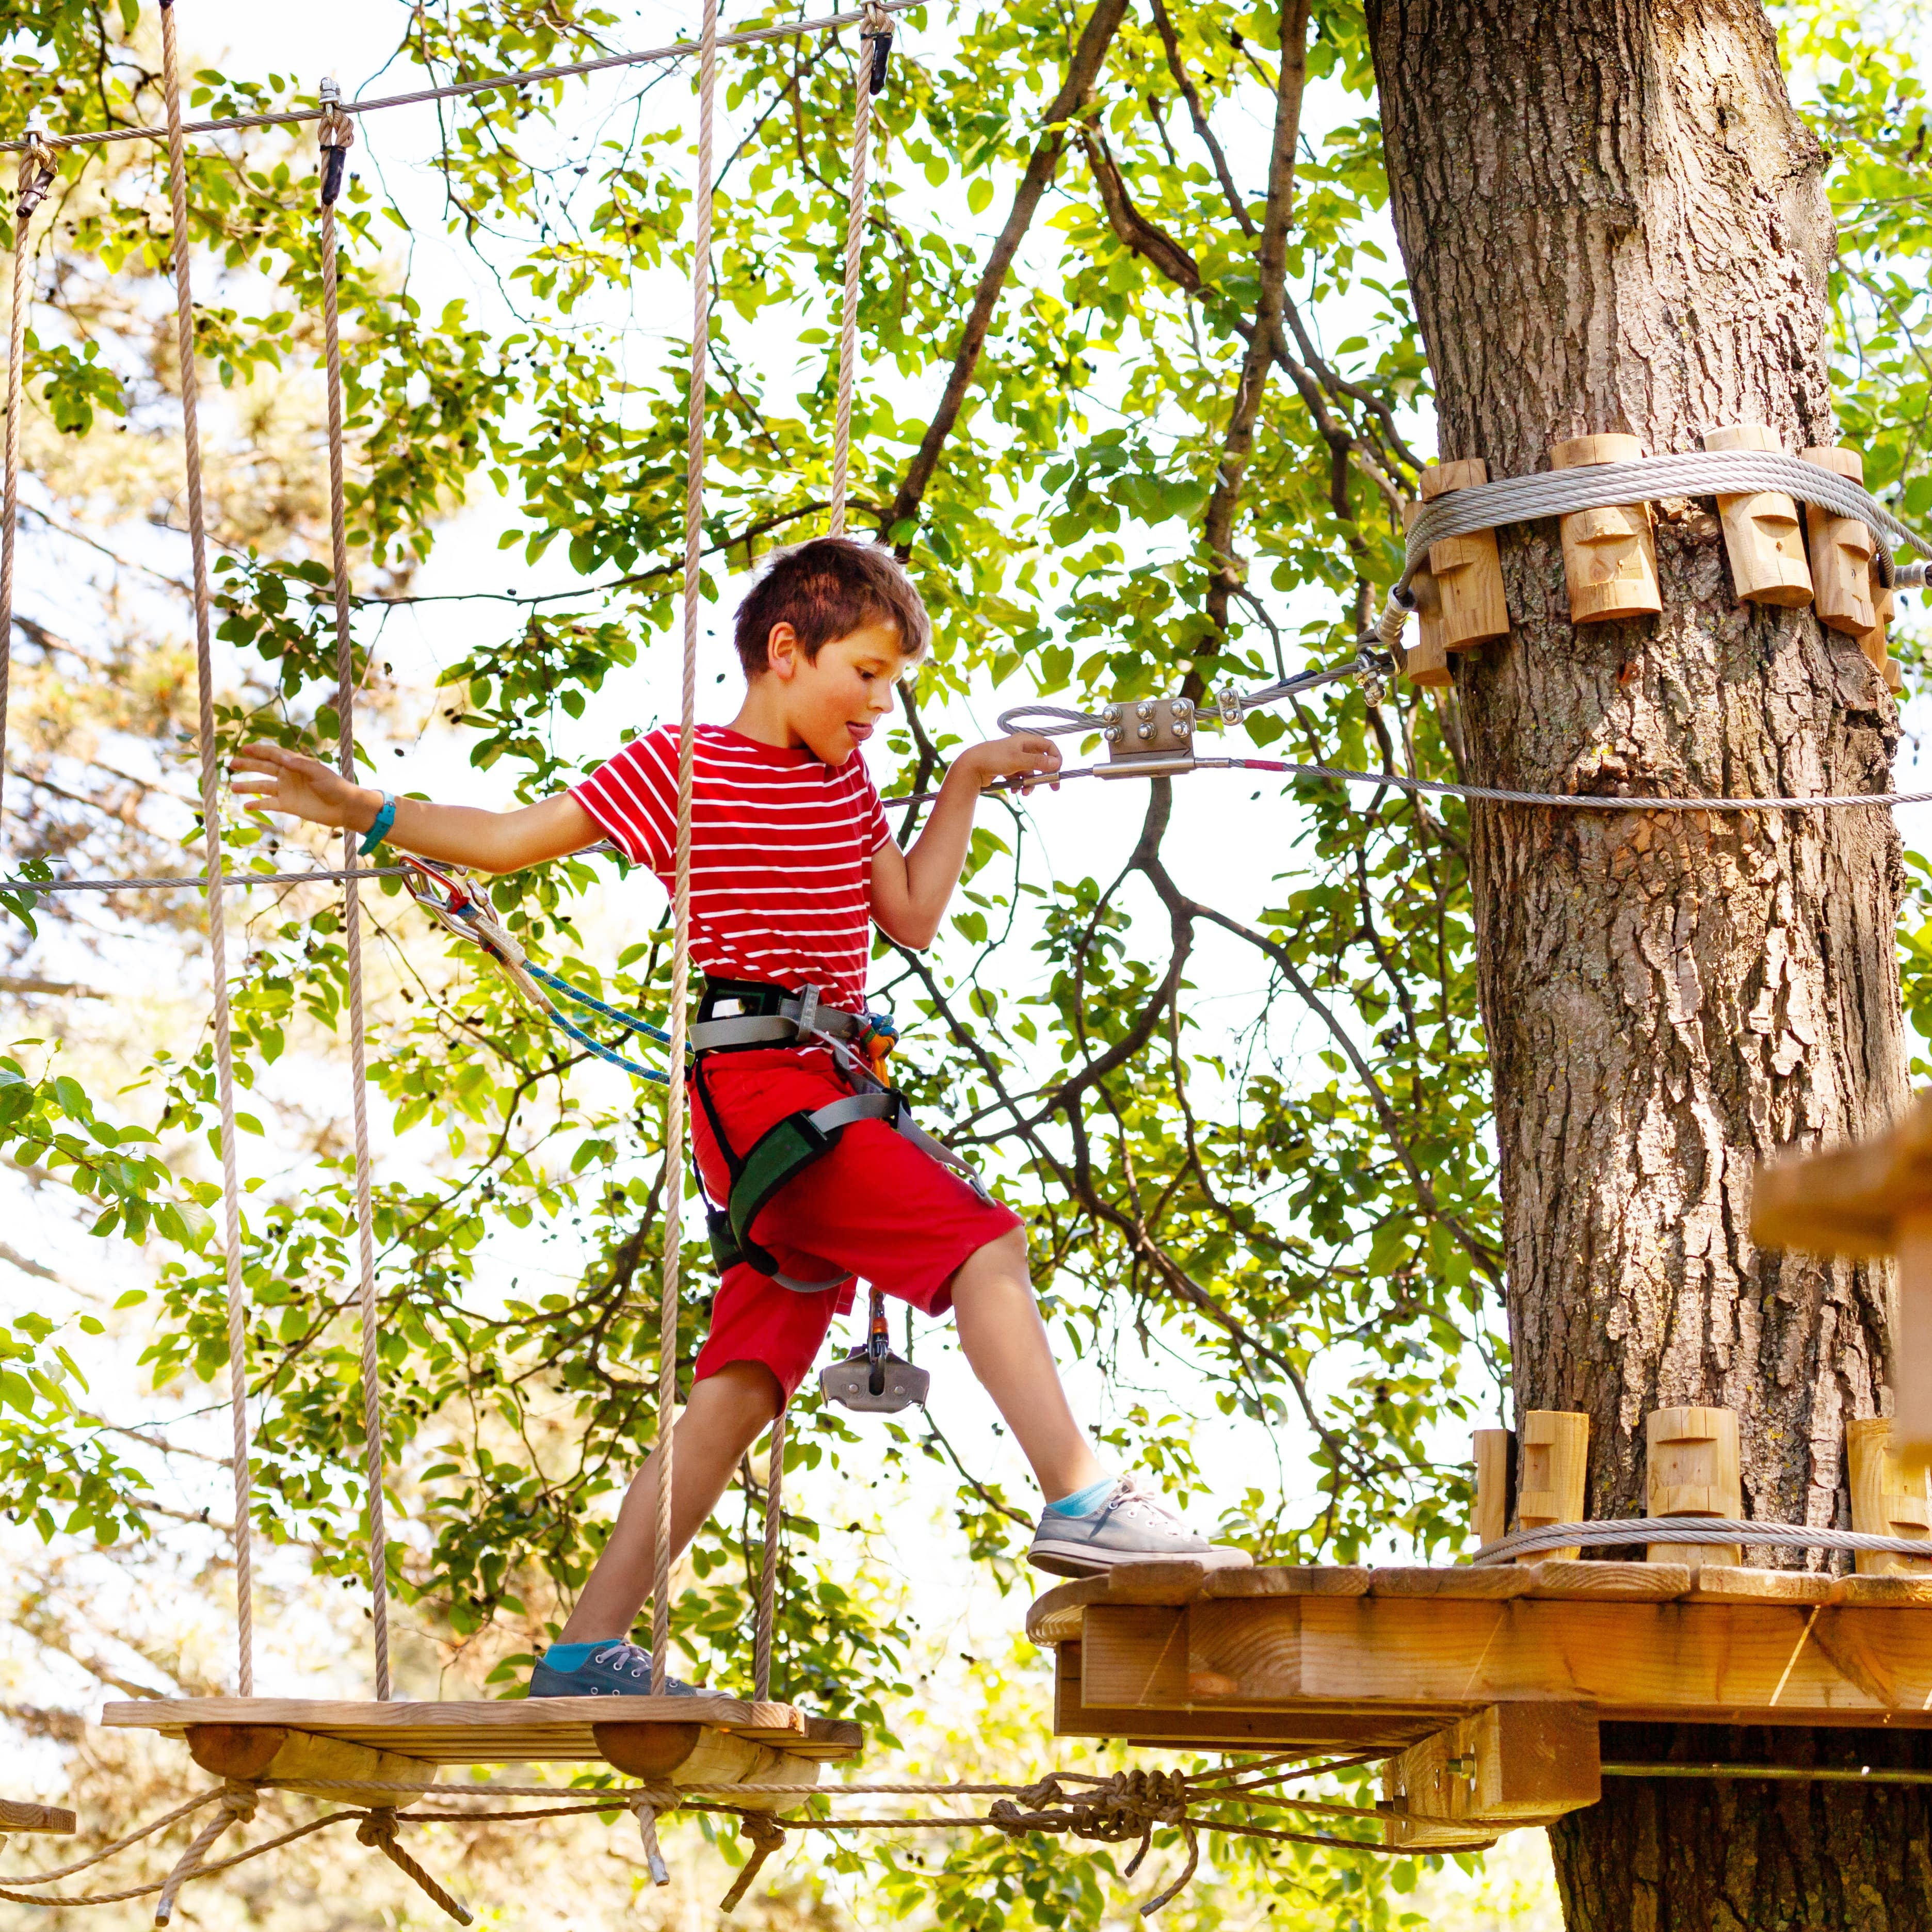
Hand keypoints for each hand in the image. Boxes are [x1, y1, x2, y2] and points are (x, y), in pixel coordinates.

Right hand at [230, 742, 380, 831]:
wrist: (344, 807)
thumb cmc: (335, 786)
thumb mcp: (318, 772)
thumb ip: (299, 764)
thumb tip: (281, 757)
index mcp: (295, 764)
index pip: (273, 754)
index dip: (259, 750)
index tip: (244, 747)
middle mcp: (288, 775)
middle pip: (263, 768)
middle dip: (248, 765)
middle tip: (231, 764)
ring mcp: (286, 790)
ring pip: (262, 787)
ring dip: (247, 786)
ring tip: (232, 787)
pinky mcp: (288, 805)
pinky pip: (268, 804)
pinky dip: (257, 804)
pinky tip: (246, 806)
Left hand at [950, 732, 1061, 796]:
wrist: (970, 767)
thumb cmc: (993, 759)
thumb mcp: (1018, 761)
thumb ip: (1038, 762)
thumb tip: (1057, 763)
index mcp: (1025, 740)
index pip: (1048, 746)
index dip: (1056, 758)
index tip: (1058, 772)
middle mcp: (1021, 748)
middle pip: (1041, 761)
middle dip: (1045, 775)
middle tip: (1053, 788)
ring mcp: (1014, 758)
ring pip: (1030, 772)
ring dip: (1031, 783)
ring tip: (1025, 792)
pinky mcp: (1007, 769)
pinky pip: (1020, 777)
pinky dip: (1021, 785)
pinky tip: (1016, 791)